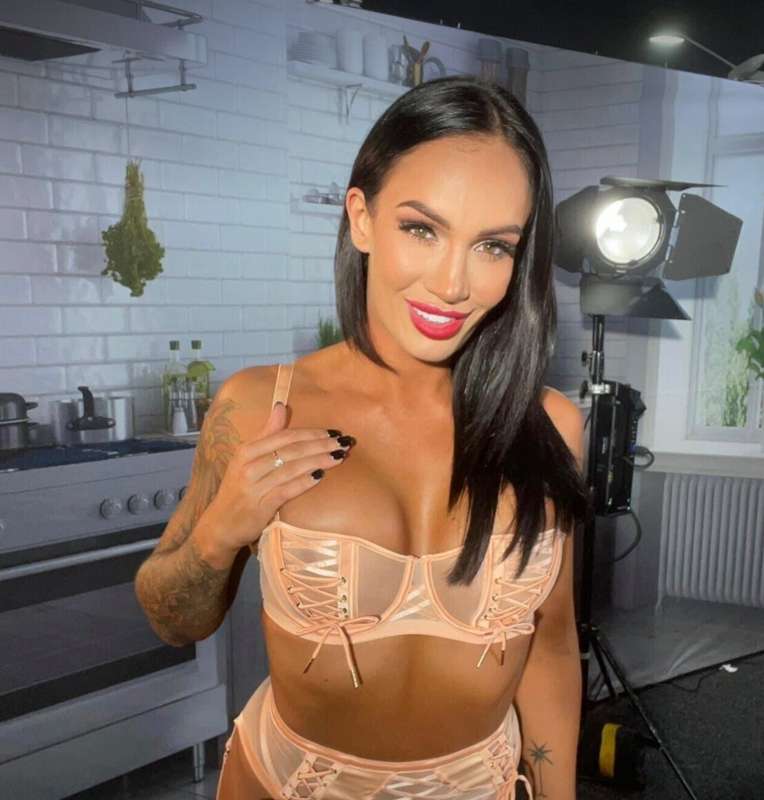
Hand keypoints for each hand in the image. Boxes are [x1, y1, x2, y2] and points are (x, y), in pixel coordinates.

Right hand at [198, 403, 353, 557]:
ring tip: (339, 457)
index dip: (311, 433)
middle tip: (344, 442)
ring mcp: (254, 485)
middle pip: (291, 450)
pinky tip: (321, 476)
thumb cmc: (239, 489)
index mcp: (247, 450)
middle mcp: (249, 465)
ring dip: (319, 460)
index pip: (284, 436)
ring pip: (292, 468)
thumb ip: (267, 433)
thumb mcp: (247, 458)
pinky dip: (305, 481)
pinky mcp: (260, 505)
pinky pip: (287, 489)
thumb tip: (281, 405)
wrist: (220, 524)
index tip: (333, 432)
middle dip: (320, 444)